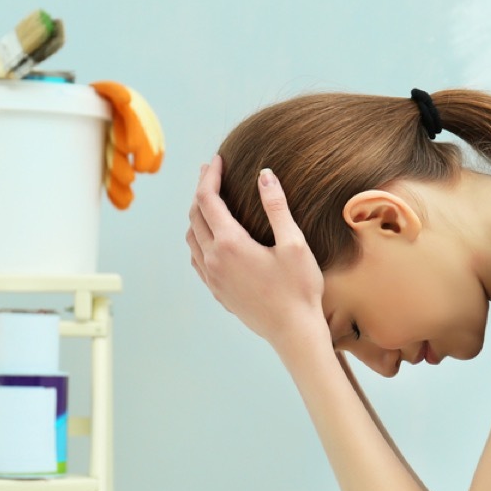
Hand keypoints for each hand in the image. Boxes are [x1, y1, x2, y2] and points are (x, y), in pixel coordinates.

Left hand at [187, 156, 327, 353]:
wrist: (293, 332)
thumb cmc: (299, 289)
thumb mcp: (294, 243)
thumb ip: (276, 206)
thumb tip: (265, 175)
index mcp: (230, 243)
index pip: (208, 199)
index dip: (210, 175)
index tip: (217, 159)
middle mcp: (214, 259)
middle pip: (195, 215)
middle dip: (201, 189)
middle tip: (212, 171)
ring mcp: (212, 277)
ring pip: (191, 237)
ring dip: (196, 214)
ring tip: (209, 200)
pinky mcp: (217, 291)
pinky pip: (196, 258)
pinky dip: (197, 238)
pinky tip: (209, 236)